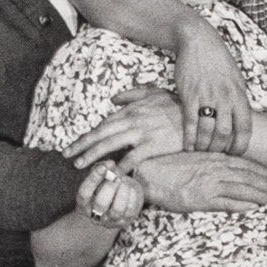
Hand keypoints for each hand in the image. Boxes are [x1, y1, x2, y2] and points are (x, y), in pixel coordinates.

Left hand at [65, 87, 183, 171]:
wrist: (200, 117)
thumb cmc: (179, 105)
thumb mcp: (155, 92)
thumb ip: (133, 94)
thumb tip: (114, 100)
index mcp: (131, 110)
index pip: (103, 123)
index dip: (88, 134)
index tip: (76, 143)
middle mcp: (132, 121)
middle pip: (100, 133)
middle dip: (81, 144)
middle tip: (66, 154)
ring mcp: (142, 134)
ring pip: (110, 145)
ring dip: (92, 155)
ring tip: (79, 164)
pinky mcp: (153, 145)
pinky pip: (132, 158)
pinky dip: (120, 166)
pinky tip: (111, 174)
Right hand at [76, 161, 143, 228]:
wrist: (115, 207)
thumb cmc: (104, 188)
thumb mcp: (98, 179)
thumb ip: (101, 169)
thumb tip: (110, 164)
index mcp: (83, 204)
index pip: (84, 193)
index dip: (94, 179)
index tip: (103, 167)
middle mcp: (96, 216)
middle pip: (101, 203)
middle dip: (110, 185)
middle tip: (116, 173)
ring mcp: (112, 220)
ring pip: (117, 209)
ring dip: (122, 190)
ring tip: (123, 179)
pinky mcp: (126, 220)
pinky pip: (130, 208)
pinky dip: (132, 195)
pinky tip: (130, 186)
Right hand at [131, 151, 266, 213]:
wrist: (148, 174)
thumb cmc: (167, 165)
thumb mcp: (192, 158)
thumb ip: (210, 161)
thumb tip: (225, 165)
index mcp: (213, 159)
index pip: (244, 164)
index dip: (262, 171)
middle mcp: (214, 170)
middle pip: (248, 177)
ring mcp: (209, 184)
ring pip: (242, 189)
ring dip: (261, 194)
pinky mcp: (201, 199)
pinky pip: (227, 202)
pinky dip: (242, 205)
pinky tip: (254, 207)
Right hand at [175, 24, 251, 153]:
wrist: (199, 42)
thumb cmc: (219, 63)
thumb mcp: (237, 81)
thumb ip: (239, 101)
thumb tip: (241, 121)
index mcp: (240, 96)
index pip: (246, 128)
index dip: (241, 145)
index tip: (236, 154)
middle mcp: (226, 98)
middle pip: (226, 133)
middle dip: (221, 148)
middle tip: (216, 156)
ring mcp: (207, 97)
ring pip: (208, 130)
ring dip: (205, 145)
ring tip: (202, 153)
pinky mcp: (189, 95)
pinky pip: (190, 122)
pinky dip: (190, 137)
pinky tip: (189, 146)